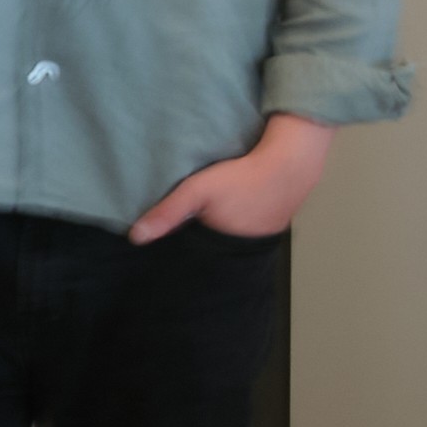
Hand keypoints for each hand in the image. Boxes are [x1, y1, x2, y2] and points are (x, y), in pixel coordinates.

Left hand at [129, 115, 343, 247]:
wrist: (291, 163)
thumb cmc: (244, 177)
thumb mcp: (198, 191)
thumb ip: (168, 213)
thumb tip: (136, 238)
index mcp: (223, 247)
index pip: (196, 263)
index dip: (183, 256)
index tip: (169, 253)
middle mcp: (243, 250)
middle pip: (213, 255)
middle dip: (199, 248)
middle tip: (188, 233)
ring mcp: (260, 239)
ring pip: (230, 244)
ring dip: (219, 236)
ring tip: (209, 222)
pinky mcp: (271, 226)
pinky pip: (247, 231)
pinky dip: (238, 225)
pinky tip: (234, 211)